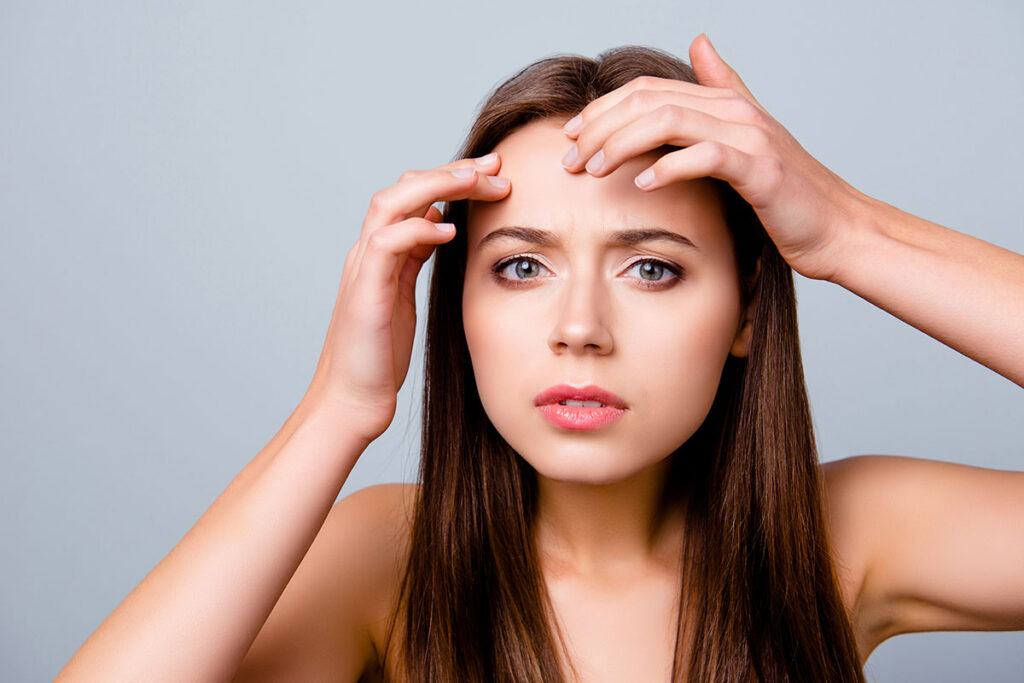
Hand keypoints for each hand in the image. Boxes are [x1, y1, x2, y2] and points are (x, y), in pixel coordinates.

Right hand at [303, 154, 510, 445]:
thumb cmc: (379, 357)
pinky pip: (386, 244)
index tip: (495, 174)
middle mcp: (367, 253)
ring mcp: (362, 269)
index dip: (452, 179)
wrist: (350, 401)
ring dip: (438, 185)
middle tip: (496, 166)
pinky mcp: (364, 292)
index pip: (414, 196)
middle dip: (452, 171)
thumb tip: (439, 226)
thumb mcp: (404, 297)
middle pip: (405, 188)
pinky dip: (417, 229)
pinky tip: (449, 229)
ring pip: (392, 203)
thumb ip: (416, 259)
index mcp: (381, 253)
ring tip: (478, 181)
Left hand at [560, 34, 864, 281]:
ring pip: (668, 121)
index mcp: (725, 103)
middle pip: (649, 101)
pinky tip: (640, 184)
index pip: (648, 91)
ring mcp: (750, 137)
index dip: (603, 109)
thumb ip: (723, 90)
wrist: (837, 229)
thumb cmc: (788, 195)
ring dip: (620, 144)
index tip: (570, 136)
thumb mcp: (749, 138)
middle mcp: (735, 111)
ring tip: (592, 170)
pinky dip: (667, 167)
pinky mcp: (760, 170)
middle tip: (568, 159)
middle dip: (599, 127)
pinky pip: (704, 157)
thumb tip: (700, 43)